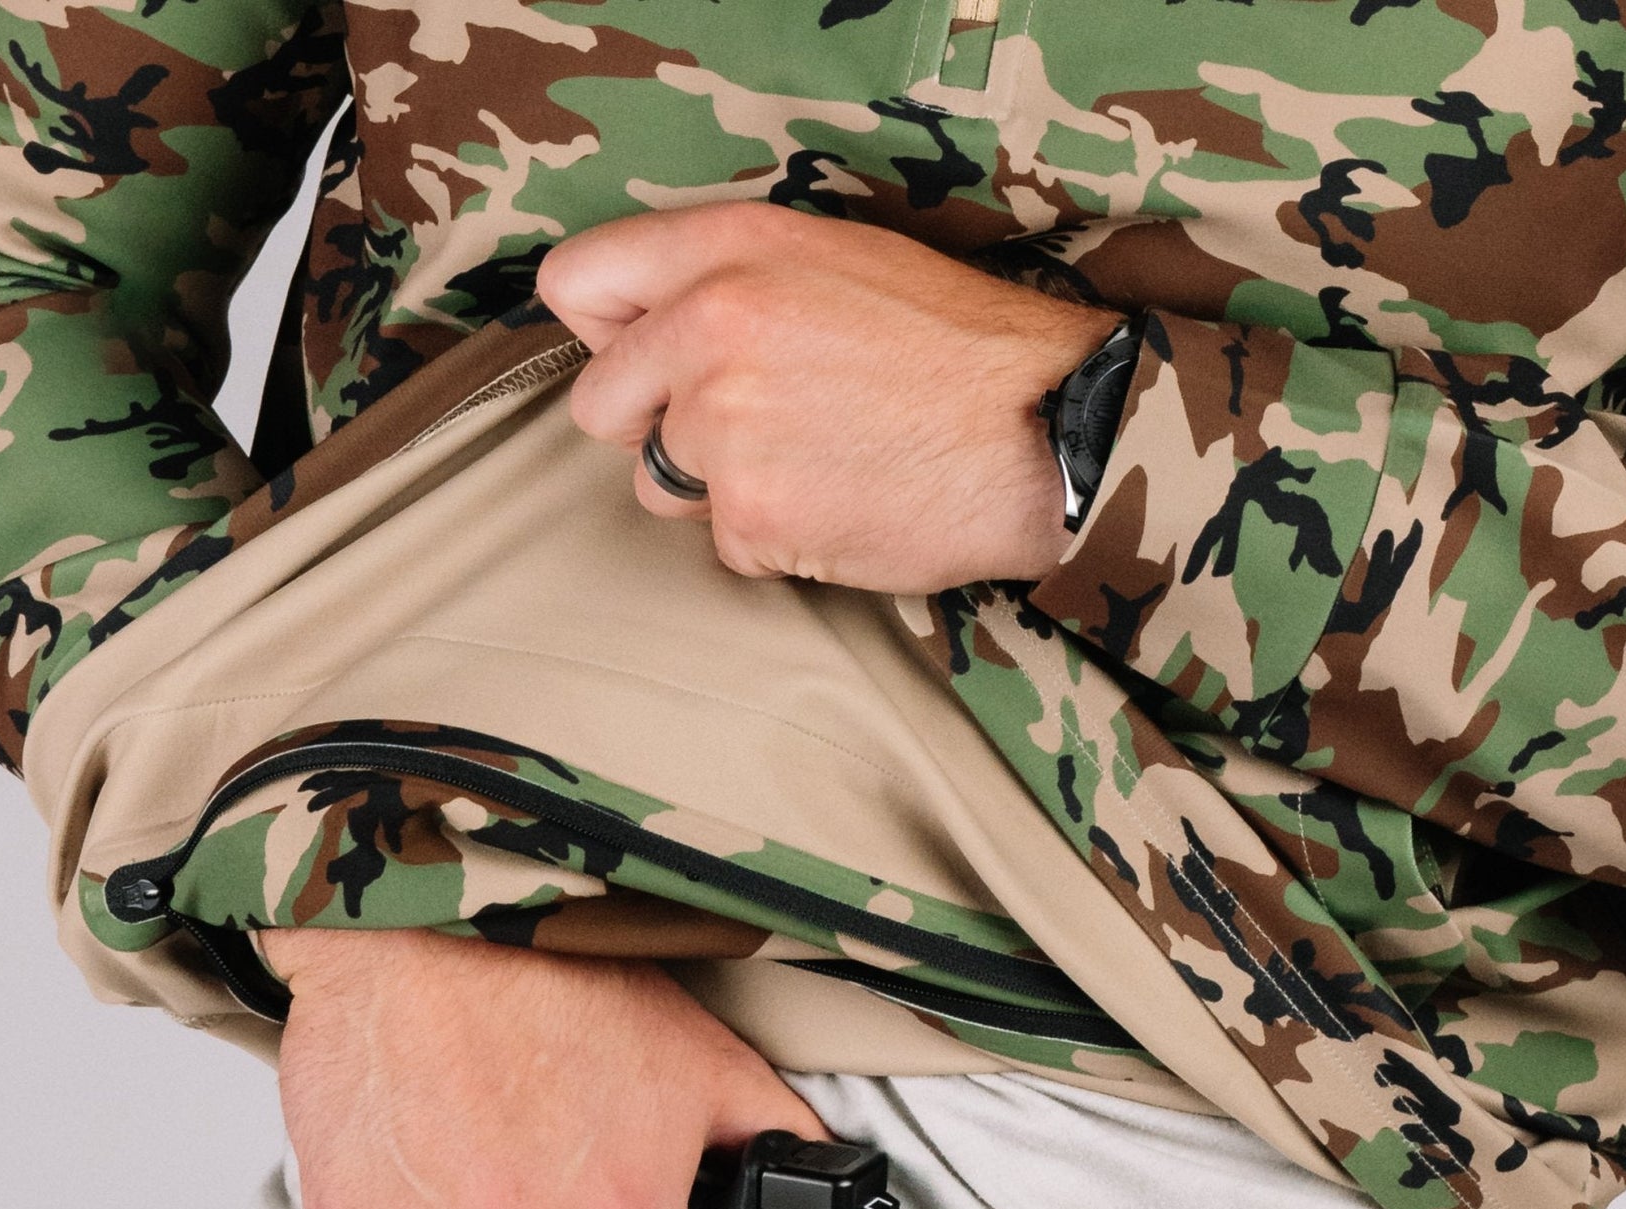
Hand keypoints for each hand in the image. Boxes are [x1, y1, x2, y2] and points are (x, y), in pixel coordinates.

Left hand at [533, 201, 1127, 593]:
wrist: (1048, 431)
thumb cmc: (960, 347)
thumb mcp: (838, 255)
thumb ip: (730, 277)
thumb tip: (647, 328)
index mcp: (729, 247)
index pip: (576, 284)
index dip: (609, 335)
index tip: (649, 362)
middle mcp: (710, 327)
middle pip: (600, 406)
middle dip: (658, 429)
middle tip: (750, 429)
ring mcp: (725, 426)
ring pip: (662, 485)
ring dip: (720, 490)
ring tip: (817, 461)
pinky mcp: (752, 513)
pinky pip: (726, 545)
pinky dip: (777, 539)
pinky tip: (843, 504)